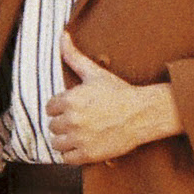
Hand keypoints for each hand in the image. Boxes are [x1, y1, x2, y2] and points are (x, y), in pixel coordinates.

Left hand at [48, 27, 179, 161]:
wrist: (143, 113)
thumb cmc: (119, 92)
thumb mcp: (95, 73)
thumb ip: (74, 56)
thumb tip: (62, 34)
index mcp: (70, 100)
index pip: (50, 108)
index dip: (62, 107)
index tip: (76, 107)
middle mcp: (72, 120)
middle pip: (52, 126)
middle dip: (64, 123)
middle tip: (81, 120)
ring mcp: (80, 138)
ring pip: (56, 143)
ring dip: (65, 139)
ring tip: (80, 133)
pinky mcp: (88, 154)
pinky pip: (66, 158)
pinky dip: (72, 154)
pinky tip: (84, 144)